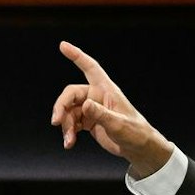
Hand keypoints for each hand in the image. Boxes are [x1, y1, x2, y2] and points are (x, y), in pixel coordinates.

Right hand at [51, 42, 173, 177]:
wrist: (138, 148)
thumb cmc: (135, 133)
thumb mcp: (118, 124)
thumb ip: (101, 114)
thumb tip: (85, 105)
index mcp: (107, 90)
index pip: (90, 68)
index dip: (77, 56)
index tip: (63, 46)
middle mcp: (97, 96)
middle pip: (71, 94)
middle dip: (61, 107)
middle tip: (56, 121)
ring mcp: (91, 109)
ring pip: (69, 111)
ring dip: (65, 125)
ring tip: (68, 141)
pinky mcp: (88, 121)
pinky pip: (72, 123)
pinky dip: (68, 132)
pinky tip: (69, 143)